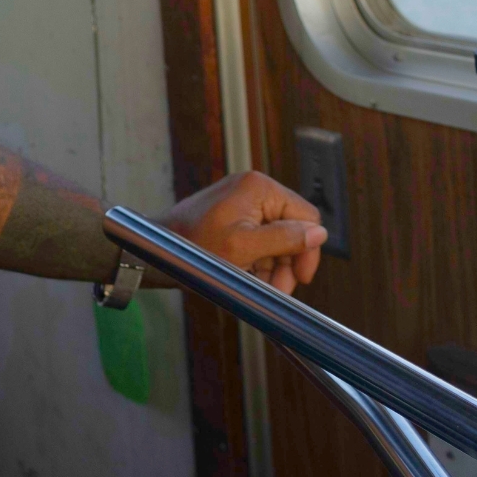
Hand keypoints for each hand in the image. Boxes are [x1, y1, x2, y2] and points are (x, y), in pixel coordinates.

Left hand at [162, 169, 325, 294]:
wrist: (156, 252)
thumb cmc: (193, 247)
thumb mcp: (244, 248)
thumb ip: (285, 239)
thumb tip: (320, 233)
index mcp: (259, 187)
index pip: (306, 216)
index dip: (307, 249)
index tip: (300, 278)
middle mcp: (253, 190)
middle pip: (292, 229)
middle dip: (287, 262)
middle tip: (277, 289)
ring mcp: (242, 202)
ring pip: (276, 239)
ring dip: (273, 266)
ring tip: (259, 286)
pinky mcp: (232, 217)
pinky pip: (258, 240)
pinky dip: (257, 261)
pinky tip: (248, 277)